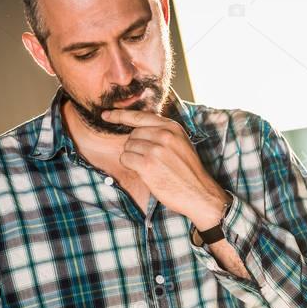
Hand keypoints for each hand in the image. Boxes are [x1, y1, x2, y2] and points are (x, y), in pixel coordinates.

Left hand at [101, 109, 228, 228]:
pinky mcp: (148, 165)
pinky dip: (130, 165)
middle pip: (133, 134)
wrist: (199, 193)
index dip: (120, 115)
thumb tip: (137, 129)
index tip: (107, 114)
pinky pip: (126, 159)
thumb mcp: (181, 143)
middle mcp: (164, 135)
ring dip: (132, 157)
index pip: (140, 116)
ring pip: (128, 147)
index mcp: (172, 127)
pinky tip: (144, 172)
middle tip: (148, 159)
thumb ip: (163, 132)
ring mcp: (155, 150)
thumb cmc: (189, 171)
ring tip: (150, 167)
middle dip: (134, 146)